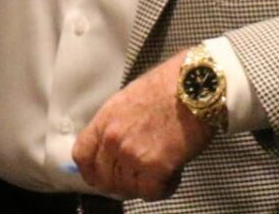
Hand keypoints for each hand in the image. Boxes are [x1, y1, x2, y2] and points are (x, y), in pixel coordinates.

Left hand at [71, 53, 213, 200]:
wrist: (196, 86)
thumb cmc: (169, 88)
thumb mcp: (128, 100)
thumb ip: (115, 126)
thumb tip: (110, 149)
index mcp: (105, 119)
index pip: (82, 156)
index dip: (91, 172)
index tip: (100, 178)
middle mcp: (113, 138)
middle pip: (104, 178)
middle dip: (121, 183)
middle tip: (138, 178)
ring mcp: (132, 154)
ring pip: (128, 188)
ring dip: (144, 184)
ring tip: (161, 169)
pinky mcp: (155, 167)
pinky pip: (151, 192)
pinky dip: (162, 188)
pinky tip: (172, 174)